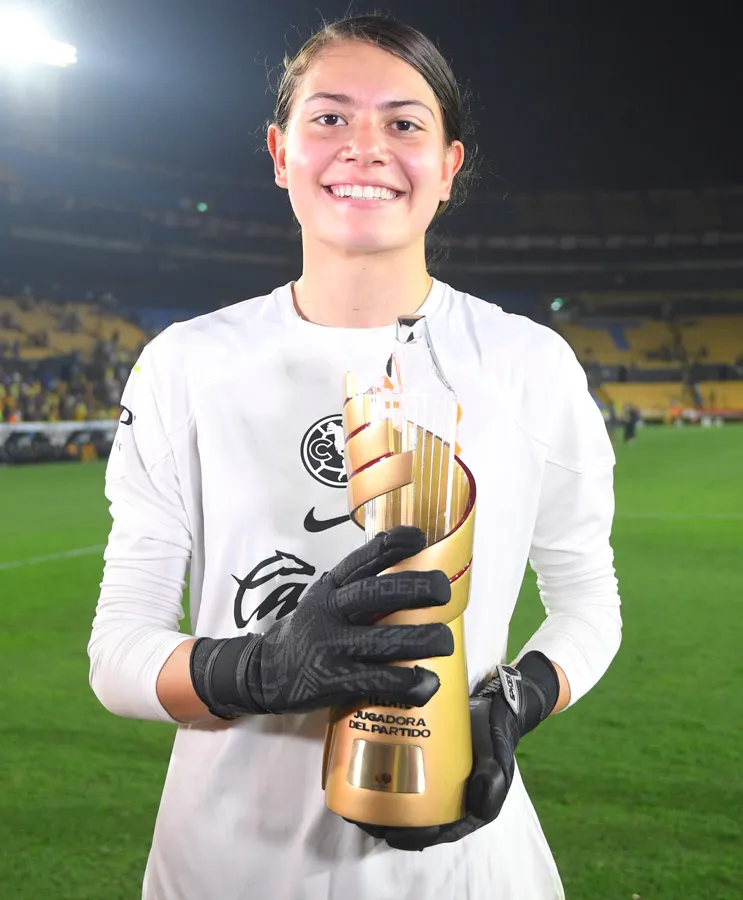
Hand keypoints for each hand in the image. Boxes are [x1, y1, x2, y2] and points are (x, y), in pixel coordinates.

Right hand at [190, 526, 454, 717]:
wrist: (263, 673)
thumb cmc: (308, 633)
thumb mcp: (323, 601)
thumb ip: (355, 590)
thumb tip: (410, 576)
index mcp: (329, 589)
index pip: (361, 561)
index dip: (391, 547)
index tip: (420, 537)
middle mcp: (329, 612)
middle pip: (375, 594)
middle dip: (415, 589)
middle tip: (443, 589)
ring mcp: (330, 647)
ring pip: (384, 639)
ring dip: (421, 639)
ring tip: (445, 640)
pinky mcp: (333, 681)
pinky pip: (378, 680)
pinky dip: (408, 682)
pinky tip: (429, 682)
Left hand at [350, 651, 559, 850]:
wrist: (494, 704)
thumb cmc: (496, 737)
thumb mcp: (500, 760)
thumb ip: (493, 781)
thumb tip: (477, 803)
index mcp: (462, 807)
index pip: (433, 830)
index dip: (410, 836)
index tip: (388, 833)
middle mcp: (442, 795)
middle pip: (409, 817)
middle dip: (384, 820)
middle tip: (361, 815)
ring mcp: (428, 774)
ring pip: (399, 795)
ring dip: (375, 800)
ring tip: (353, 794)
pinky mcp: (418, 752)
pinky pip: (396, 767)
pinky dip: (379, 769)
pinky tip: (360, 765)